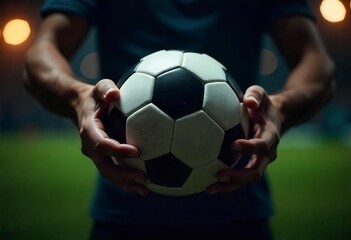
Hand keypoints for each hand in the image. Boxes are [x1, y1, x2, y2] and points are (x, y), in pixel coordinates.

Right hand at [77, 79, 148, 195]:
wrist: (79, 107)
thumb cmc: (94, 95)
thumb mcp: (98, 87)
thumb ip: (105, 88)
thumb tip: (115, 93)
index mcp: (89, 130)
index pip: (102, 144)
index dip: (117, 150)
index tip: (137, 152)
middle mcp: (90, 146)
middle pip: (105, 167)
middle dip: (123, 176)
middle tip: (145, 179)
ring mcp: (95, 155)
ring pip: (109, 174)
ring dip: (126, 183)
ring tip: (146, 190)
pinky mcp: (102, 158)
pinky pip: (113, 171)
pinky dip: (126, 179)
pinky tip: (143, 184)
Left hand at [206, 85, 281, 193]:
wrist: (273, 118)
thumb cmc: (262, 104)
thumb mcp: (260, 94)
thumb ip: (255, 95)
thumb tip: (248, 101)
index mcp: (271, 136)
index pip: (262, 145)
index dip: (249, 147)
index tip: (232, 145)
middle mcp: (267, 153)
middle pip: (255, 171)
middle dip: (238, 176)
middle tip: (219, 176)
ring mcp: (259, 162)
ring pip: (246, 179)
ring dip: (229, 185)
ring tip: (209, 189)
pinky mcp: (249, 165)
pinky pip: (239, 177)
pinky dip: (226, 183)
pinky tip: (207, 184)